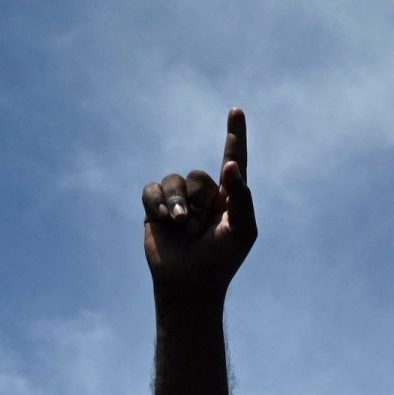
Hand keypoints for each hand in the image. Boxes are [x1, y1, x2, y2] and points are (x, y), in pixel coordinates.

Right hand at [142, 108, 256, 304]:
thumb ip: (241, 197)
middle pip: (199, 175)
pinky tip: (162, 221)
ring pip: (174, 180)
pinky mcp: (154, 209)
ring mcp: (178, 201)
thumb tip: (230, 166)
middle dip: (200, 202)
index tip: (236, 110)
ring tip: (182, 228)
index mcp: (229, 197)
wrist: (190, 284)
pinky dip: (157, 203)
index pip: (234, 160)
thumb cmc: (221, 260)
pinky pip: (151, 190)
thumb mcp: (242, 230)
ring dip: (178, 204)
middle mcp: (203, 195)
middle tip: (201, 230)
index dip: (235, 135)